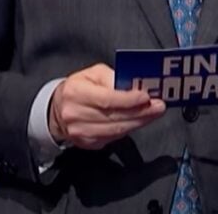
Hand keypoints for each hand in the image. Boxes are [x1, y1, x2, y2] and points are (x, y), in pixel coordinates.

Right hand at [48, 64, 165, 149]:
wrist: (58, 109)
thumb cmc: (79, 87)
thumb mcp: (93, 73)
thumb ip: (113, 78)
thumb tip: (135, 86)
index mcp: (76, 92)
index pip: (107, 99)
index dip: (129, 100)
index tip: (147, 97)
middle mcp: (75, 114)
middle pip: (114, 117)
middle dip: (141, 112)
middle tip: (159, 107)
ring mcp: (80, 132)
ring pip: (116, 131)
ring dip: (139, 122)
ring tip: (153, 114)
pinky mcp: (87, 144)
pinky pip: (113, 138)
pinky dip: (129, 129)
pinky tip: (139, 121)